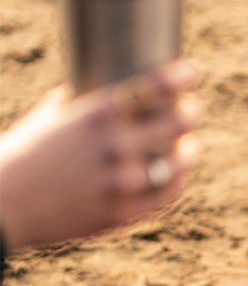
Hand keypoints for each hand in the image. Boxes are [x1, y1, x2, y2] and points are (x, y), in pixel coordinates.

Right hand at [0, 60, 200, 251]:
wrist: (4, 204)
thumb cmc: (27, 152)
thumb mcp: (55, 116)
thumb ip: (88, 102)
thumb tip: (112, 84)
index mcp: (97, 115)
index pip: (156, 86)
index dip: (181, 76)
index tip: (190, 73)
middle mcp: (115, 146)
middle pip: (178, 122)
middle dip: (188, 113)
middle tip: (189, 110)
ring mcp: (122, 182)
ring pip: (179, 162)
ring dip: (188, 152)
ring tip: (187, 146)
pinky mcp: (123, 212)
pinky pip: (167, 194)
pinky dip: (176, 182)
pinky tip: (177, 174)